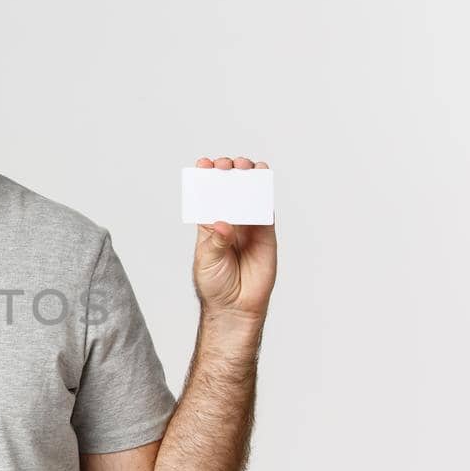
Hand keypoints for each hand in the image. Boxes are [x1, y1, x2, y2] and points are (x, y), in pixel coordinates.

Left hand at [193, 155, 276, 320]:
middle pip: (229, 191)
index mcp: (208, 225)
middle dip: (228, 173)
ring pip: (249, 196)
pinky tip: (263, 181)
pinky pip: (266, 210)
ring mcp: (248, 226)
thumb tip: (223, 223)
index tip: (204, 164)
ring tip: (245, 166)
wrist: (236, 306)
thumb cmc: (215, 284)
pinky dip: (265, 195)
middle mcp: (229, 221)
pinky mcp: (266, 234)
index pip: (207, 197)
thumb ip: (216, 241)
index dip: (206, 179)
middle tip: (226, 165)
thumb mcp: (207, 261)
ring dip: (248, 178)